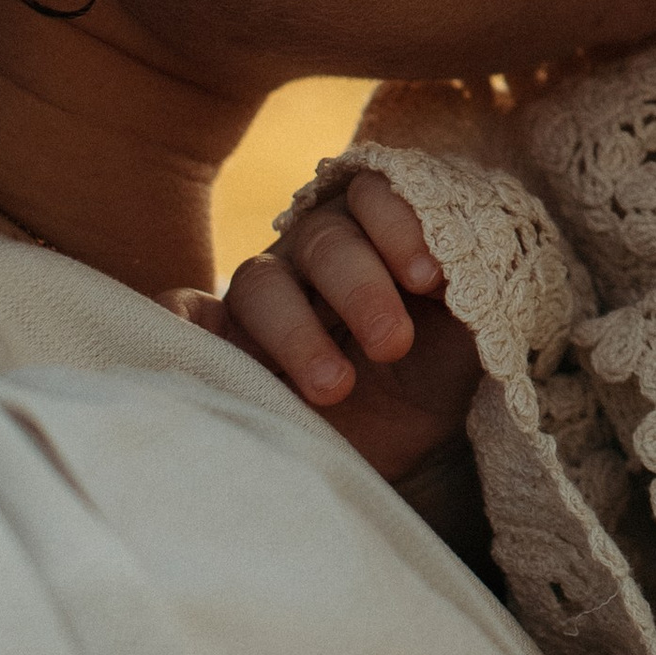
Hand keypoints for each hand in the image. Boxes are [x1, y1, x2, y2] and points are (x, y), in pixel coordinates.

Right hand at [211, 172, 481, 485]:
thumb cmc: (430, 382)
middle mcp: (312, 258)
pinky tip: (195, 344)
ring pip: (260, 284)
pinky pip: (181, 318)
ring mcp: (259, 302)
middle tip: (392, 344)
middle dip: (362, 287)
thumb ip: (476, 293)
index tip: (433, 279)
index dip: (401, 225)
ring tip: (334, 388)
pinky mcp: (217, 347)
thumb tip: (466, 265)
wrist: (397, 458)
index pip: (375, 196)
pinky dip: (179, 322)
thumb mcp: (468, 340)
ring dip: (297, 331)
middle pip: (323, 240)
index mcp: (374, 236)